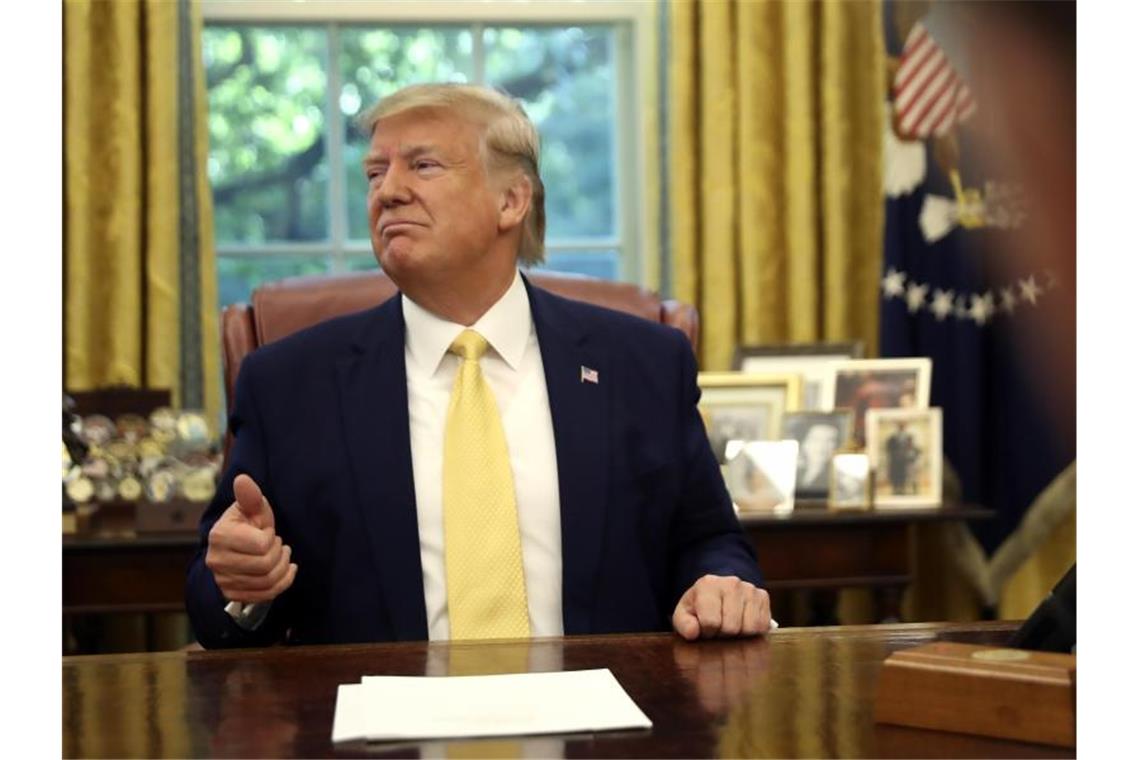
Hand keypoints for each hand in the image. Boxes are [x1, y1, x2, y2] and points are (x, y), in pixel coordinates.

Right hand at [206, 474, 296, 603]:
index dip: (271, 537)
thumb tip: (243, 479)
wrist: (231, 548)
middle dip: (279, 553)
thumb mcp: (249, 508)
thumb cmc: (245, 524)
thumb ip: (250, 496)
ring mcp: (224, 580)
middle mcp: (218, 561)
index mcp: (221, 536)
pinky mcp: (233, 594)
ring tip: (282, 555)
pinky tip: (287, 570)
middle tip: (278, 544)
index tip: (267, 530)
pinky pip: (265, 595)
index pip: (262, 545)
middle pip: (266, 566)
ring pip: (267, 582)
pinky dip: (283, 583)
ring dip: (283, 567)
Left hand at [672, 575, 770, 640]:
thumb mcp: (684, 614)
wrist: (718, 592)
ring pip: (749, 628)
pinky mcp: (763, 596)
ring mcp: (750, 589)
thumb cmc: (699, 606)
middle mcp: (731, 583)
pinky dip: (753, 631)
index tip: (705, 628)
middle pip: (731, 627)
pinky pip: (762, 625)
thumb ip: (684, 624)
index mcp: (708, 585)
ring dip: (739, 634)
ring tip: (730, 625)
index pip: (710, 622)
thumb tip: (693, 632)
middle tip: (718, 628)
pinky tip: (743, 623)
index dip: (707, 632)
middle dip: (723, 634)